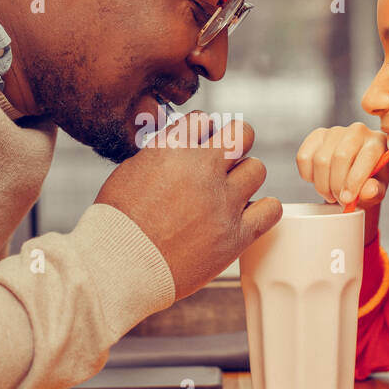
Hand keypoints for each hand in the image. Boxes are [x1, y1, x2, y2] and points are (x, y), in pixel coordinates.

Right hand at [95, 111, 281, 300]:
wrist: (120, 266)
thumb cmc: (117, 223)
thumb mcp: (130, 172)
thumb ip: (160, 154)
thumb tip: (180, 146)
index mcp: (173, 150)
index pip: (203, 121)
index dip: (202, 132)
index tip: (200, 145)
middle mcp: (202, 169)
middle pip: (242, 134)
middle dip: (235, 142)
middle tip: (226, 160)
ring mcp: (223, 202)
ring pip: (257, 169)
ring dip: (246, 177)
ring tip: (231, 193)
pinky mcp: (236, 234)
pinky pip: (271, 209)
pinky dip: (264, 210)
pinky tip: (249, 215)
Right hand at [295, 123, 388, 208]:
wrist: (353, 172)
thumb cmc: (368, 181)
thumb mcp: (377, 191)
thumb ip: (375, 191)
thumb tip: (368, 190)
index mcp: (377, 142)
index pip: (366, 157)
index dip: (354, 181)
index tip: (346, 200)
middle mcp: (357, 131)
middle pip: (340, 157)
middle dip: (336, 185)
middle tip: (338, 199)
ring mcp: (335, 131)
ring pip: (320, 160)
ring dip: (322, 184)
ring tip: (330, 193)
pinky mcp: (317, 135)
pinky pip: (304, 157)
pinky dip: (308, 175)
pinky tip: (319, 180)